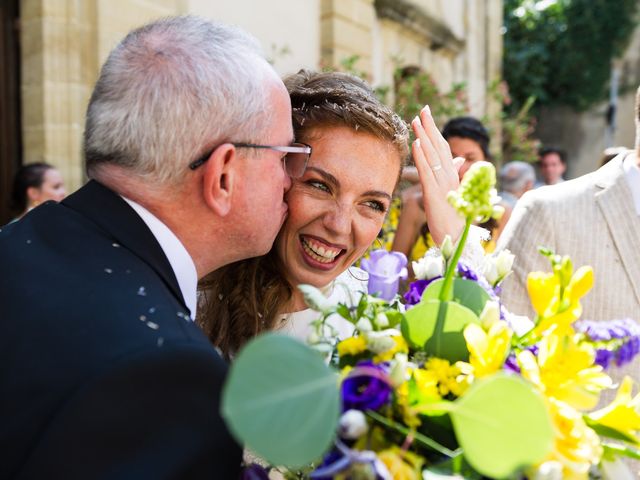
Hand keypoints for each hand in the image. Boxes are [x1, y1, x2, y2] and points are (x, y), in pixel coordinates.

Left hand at [411, 105, 464, 244]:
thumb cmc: (454, 218)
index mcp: (452, 175)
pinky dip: (421, 157)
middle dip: (430, 126)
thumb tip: (458, 160)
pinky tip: (416, 144)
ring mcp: (443, 184)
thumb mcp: (453, 193)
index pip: (443, 148)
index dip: (435, 130)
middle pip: (439, 146)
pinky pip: (427, 172)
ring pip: (432, 155)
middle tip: (423, 108)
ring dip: (424, 136)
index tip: (426, 115)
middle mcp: (449, 176)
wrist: (457, 239)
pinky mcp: (434, 194)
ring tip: (415, 120)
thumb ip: (453, 174)